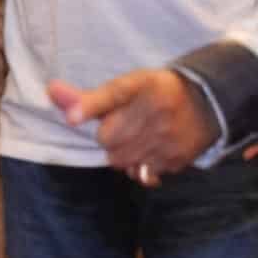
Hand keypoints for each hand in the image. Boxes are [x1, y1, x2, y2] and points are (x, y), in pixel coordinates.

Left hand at [48, 70, 219, 184]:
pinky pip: (142, 174)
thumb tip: (50, 90)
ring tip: (137, 139)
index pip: (113, 94)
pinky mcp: (177, 158)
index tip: (72, 118)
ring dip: (122, 155)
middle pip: (108, 139)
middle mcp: (157, 108)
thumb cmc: (155, 93)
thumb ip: (88, 96)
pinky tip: (149, 153)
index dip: (90, 106)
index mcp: (143, 84)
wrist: (207, 104)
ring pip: (122, 160)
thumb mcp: (127, 86)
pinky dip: (139, 168)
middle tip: (125, 126)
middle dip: (109, 137)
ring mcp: (168, 136)